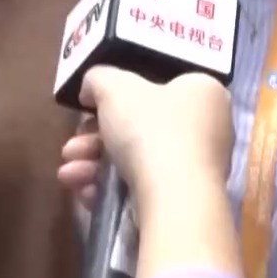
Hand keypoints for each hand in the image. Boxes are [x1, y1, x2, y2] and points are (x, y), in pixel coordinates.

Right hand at [56, 68, 233, 208]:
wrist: (174, 197)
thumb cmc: (151, 130)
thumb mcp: (115, 87)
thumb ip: (99, 79)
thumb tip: (92, 89)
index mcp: (204, 92)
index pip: (159, 87)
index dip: (119, 96)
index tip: (89, 108)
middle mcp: (208, 127)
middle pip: (139, 127)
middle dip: (94, 138)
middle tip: (71, 147)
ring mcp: (198, 166)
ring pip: (135, 160)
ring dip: (93, 164)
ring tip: (68, 174)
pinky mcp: (184, 199)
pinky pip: (141, 188)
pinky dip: (109, 189)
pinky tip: (84, 192)